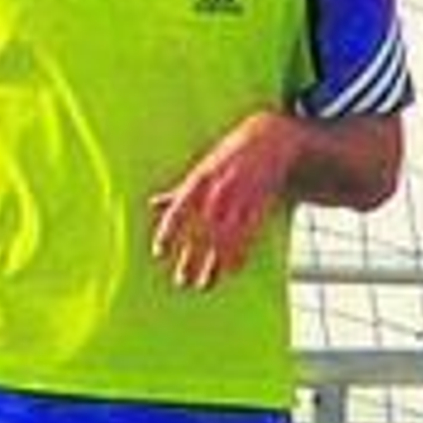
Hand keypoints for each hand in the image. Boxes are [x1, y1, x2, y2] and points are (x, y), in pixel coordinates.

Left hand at [149, 111, 295, 289]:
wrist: (268, 138)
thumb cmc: (229, 156)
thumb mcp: (201, 169)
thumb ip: (179, 191)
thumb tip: (153, 204)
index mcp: (199, 181)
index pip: (177, 210)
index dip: (167, 233)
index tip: (159, 254)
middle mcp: (218, 190)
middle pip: (200, 231)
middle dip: (190, 258)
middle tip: (181, 281)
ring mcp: (240, 198)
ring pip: (224, 239)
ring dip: (213, 265)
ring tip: (204, 284)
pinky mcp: (260, 204)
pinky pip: (248, 235)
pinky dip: (239, 254)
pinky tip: (231, 270)